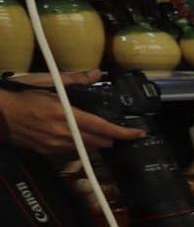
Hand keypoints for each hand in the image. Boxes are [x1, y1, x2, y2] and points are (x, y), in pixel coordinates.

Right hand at [0, 74, 142, 155]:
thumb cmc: (21, 96)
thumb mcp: (46, 82)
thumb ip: (74, 79)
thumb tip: (96, 74)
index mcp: (65, 114)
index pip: (103, 127)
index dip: (124, 132)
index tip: (138, 133)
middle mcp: (63, 133)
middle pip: (100, 142)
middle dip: (110, 136)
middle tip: (114, 129)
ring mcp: (55, 145)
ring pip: (88, 149)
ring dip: (95, 142)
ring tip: (96, 132)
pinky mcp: (48, 152)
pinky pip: (73, 153)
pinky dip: (79, 146)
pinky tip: (76, 136)